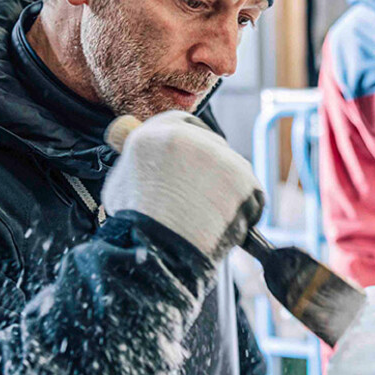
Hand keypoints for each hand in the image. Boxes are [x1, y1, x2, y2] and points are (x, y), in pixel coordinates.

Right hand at [102, 112, 263, 260]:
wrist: (156, 252)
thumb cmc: (134, 227)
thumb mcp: (122, 182)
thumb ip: (143, 162)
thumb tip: (154, 162)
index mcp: (155, 134)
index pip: (183, 123)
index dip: (191, 142)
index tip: (194, 157)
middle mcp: (190, 138)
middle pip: (214, 144)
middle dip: (212, 169)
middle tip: (203, 198)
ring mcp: (220, 157)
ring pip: (234, 170)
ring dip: (228, 191)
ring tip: (209, 218)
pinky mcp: (244, 179)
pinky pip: (251, 194)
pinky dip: (244, 210)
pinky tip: (224, 225)